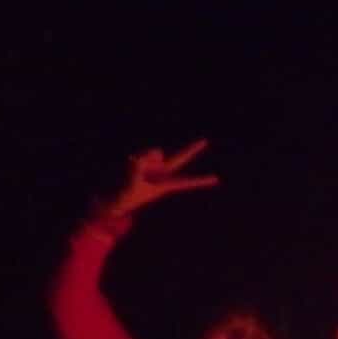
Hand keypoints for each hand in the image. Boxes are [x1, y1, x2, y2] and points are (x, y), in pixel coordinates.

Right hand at [103, 140, 218, 219]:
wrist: (121, 197)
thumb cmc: (130, 196)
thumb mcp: (133, 183)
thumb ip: (138, 168)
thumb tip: (144, 154)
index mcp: (167, 184)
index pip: (187, 182)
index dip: (201, 180)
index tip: (217, 179)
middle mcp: (163, 172)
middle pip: (181, 158)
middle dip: (192, 150)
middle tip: (206, 141)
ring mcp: (155, 165)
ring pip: (154, 152)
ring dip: (145, 158)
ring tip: (136, 170)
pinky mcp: (145, 160)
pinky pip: (142, 154)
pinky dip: (137, 159)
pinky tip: (131, 164)